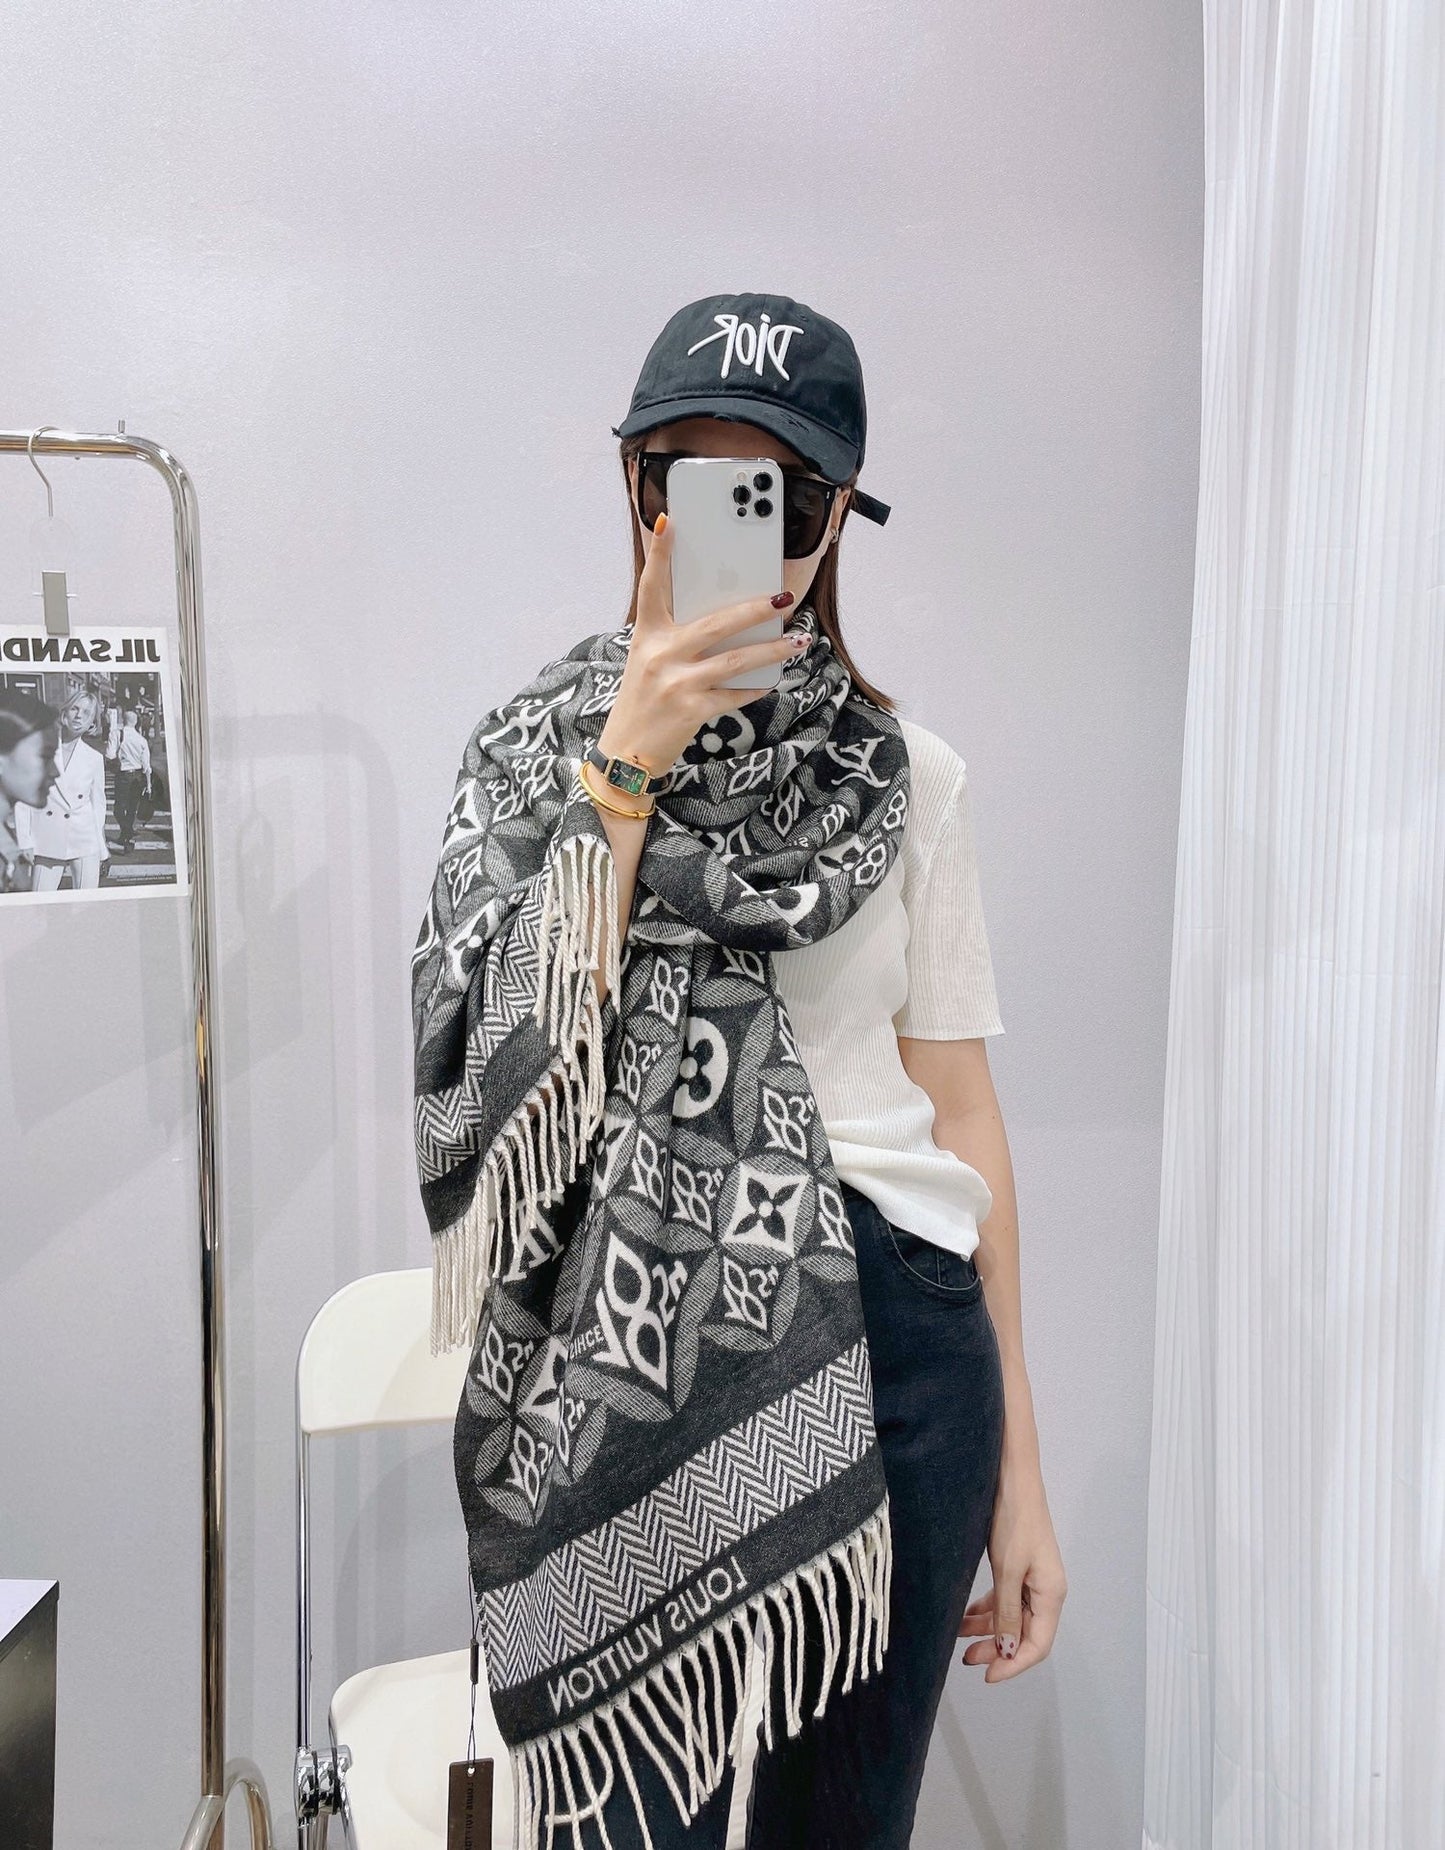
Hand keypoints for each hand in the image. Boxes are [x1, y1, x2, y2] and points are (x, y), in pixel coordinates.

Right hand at [596, 512, 806, 773]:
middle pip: (716, 622)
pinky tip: (772, 679)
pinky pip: (735, 694)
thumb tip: (727, 617)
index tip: (669, 521)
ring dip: (772, 649)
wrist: (625, 753)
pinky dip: (756, 687)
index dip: (659, 553)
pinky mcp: (693, 711)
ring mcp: (677, 683)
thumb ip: (676, 636)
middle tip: (783, 599)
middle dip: (754, 609)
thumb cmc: (642, 701)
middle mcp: (661, 655)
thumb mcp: (648, 660)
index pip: (651, 586)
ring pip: (736, 659)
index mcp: (647, 635)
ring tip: (799, 641)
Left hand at [958, 1457, 1067, 1681]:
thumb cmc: (1014, 1519)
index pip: (1038, 1645)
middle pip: (1025, 1634)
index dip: (1014, 1665)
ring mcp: (1032, 1578)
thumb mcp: (1008, 1570)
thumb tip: (1009, 1650)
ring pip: (1011, 1617)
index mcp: (1051, 1594)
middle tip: (968, 1659)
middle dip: (997, 1650)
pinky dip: (986, 1609)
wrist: (1011, 1476)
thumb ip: (1007, 1612)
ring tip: (959, 1636)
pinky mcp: (1018, 1566)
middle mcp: (1045, 1589)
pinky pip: (1004, 1599)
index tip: (987, 1676)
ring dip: (987, 1630)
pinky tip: (965, 1615)